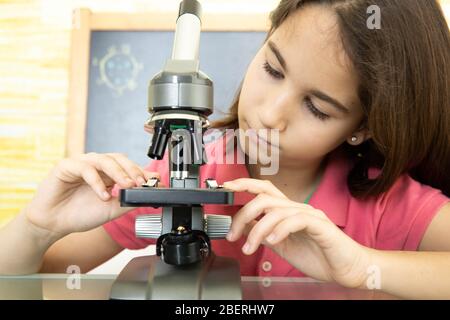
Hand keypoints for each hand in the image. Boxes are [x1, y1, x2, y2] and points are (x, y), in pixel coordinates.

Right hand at [25, 153, 159, 239]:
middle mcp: (97, 166)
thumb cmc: (81, 214)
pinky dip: (97, 182)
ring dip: (118, 173)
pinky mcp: (66, 166)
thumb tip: (149, 194)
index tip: (155, 181)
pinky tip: (103, 195)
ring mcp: (82, 163)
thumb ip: (129, 201)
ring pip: (104, 160)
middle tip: (141, 183)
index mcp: (108, 173)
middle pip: (119, 159)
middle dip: (132, 170)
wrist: (55, 224)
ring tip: (126, 186)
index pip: (128, 166)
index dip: (142, 172)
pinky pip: (85, 168)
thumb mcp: (112, 209)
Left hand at [223, 178, 371, 288]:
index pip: (263, 189)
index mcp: (287, 211)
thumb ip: (262, 232)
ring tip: (250, 248)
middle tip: (232, 235)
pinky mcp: (319, 225)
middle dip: (242, 214)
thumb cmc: (317, 255)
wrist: (345, 269)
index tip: (225, 188)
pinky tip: (272, 241)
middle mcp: (296, 208)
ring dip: (257, 230)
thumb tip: (241, 225)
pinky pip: (295, 220)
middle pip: (264, 197)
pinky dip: (279, 230)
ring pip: (275, 210)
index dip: (243, 184)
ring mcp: (309, 214)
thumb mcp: (280, 244)